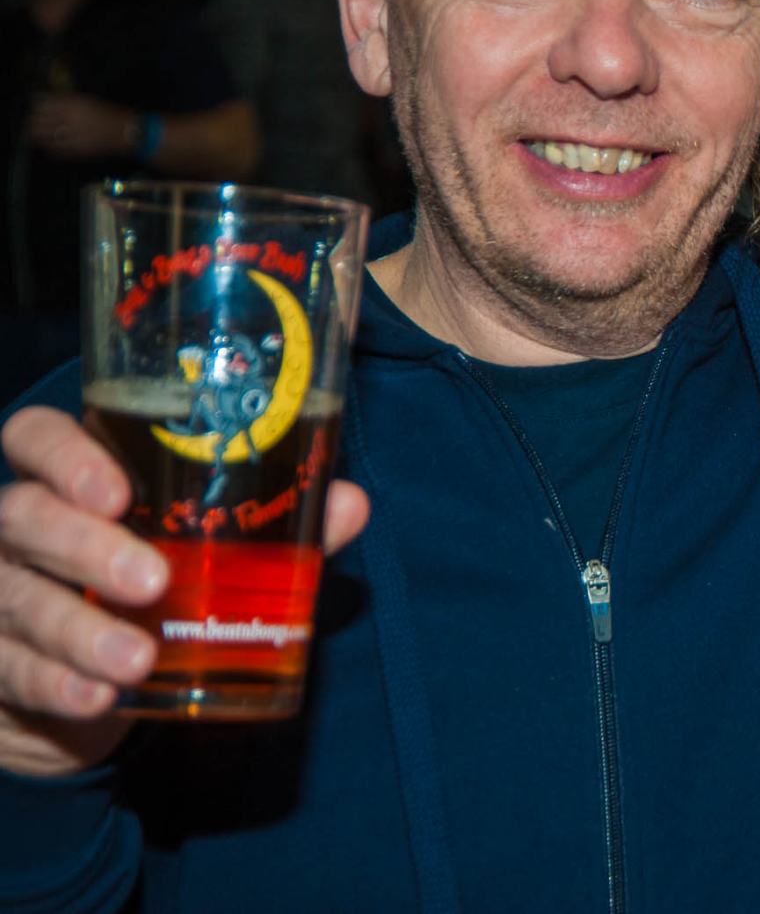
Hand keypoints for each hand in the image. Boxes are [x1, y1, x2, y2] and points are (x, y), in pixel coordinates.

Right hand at [0, 407, 369, 776]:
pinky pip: (8, 668)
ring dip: (79, 631)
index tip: (117, 492)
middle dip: (84, 547)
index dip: (63, 456)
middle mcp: (16, 530)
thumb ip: (272, 526)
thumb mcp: (205, 551)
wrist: (73, 683)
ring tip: (137, 660)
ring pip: (15, 599)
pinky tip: (95, 697)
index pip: (34, 438)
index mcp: (65, 481)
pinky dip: (54, 684)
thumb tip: (349, 502)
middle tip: (152, 581)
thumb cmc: (147, 583)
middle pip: (23, 517)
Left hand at [26, 93, 134, 159]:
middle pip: (40, 121)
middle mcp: (72, 120)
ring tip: (41, 135)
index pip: (44, 104)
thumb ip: (65, 101)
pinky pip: (55, 151)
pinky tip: (52, 146)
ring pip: (45, 137)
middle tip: (35, 123)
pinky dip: (50, 148)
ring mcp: (74, 137)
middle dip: (34, 122)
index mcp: (76, 105)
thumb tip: (42, 100)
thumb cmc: (112, 115)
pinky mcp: (78, 151)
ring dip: (39, 136)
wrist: (130, 134)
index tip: (37, 108)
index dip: (37, 106)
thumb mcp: (88, 102)